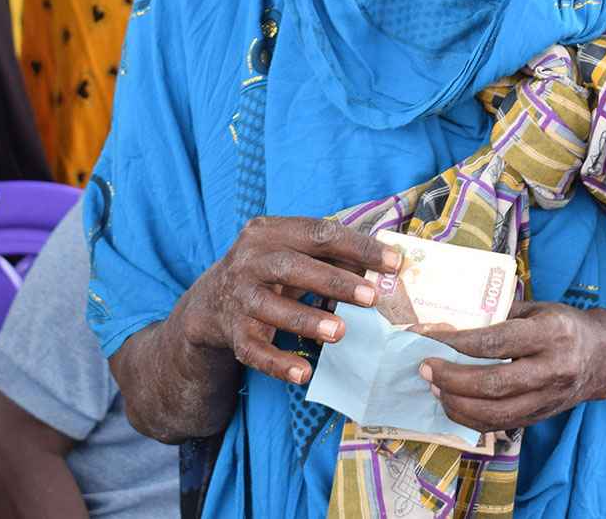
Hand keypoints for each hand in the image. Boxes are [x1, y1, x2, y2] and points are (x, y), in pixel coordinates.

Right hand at [178, 216, 400, 386]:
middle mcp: (248, 261)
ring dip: (306, 320)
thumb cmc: (272, 271)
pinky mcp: (231, 332)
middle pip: (290, 267)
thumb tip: (386, 268)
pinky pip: (253, 350)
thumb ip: (334, 256)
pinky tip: (304, 373)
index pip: (318, 232)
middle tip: (371, 298)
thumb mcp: (295, 253)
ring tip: (341, 332)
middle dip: (333, 282)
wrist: (211, 301)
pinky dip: (278, 363)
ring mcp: (237, 297)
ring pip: (269, 308)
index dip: (358, 246)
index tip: (394, 262)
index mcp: (269, 232)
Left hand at [418, 301, 605, 431]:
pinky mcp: (542, 416)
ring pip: (495, 413)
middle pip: (493, 383)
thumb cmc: (564, 326)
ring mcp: (548, 398)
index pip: (495, 343)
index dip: (456, 343)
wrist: (604, 356)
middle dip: (451, 378)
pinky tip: (453, 404)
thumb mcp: (537, 309)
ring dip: (457, 403)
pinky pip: (500, 425)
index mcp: (550, 334)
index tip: (428, 338)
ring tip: (434, 387)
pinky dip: (470, 419)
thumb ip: (500, 315)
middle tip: (425, 368)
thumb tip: (452, 322)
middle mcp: (552, 369)